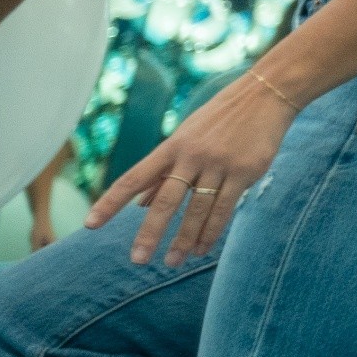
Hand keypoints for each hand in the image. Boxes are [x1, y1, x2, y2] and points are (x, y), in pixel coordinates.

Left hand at [89, 73, 296, 265]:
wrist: (265, 95)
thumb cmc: (221, 118)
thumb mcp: (187, 137)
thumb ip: (164, 171)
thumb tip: (140, 203)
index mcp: (172, 146)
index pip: (134, 178)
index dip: (110, 202)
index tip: (90, 225)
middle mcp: (192, 155)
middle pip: (167, 200)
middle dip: (151, 232)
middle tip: (139, 259)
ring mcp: (219, 163)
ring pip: (197, 209)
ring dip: (185, 239)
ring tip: (173, 261)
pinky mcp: (245, 171)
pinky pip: (224, 207)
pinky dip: (212, 231)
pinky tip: (202, 248)